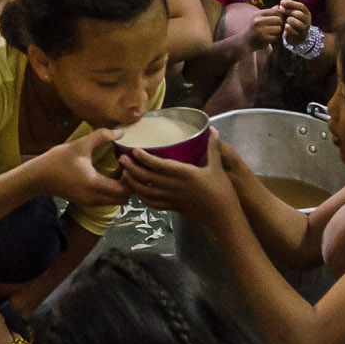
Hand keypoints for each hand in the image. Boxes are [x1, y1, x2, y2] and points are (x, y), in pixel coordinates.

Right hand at [36, 129, 130, 207]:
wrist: (38, 177)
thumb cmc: (57, 160)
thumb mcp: (80, 145)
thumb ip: (102, 136)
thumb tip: (121, 132)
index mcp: (94, 184)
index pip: (124, 190)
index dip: (130, 178)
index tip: (126, 163)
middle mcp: (94, 198)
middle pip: (123, 199)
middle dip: (128, 185)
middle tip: (125, 167)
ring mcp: (89, 202)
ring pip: (115, 201)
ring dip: (120, 189)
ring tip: (117, 171)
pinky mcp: (85, 202)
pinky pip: (106, 200)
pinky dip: (111, 191)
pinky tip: (107, 176)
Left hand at [120, 132, 239, 221]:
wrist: (222, 215)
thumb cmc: (221, 189)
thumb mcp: (217, 166)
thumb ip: (212, 147)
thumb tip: (213, 128)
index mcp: (184, 174)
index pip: (159, 165)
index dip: (145, 158)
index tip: (134, 150)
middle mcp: (174, 186)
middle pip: (147, 178)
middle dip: (132, 168)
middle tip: (121, 159)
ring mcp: (171, 198)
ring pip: (146, 192)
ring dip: (133, 182)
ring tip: (124, 173)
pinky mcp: (172, 207)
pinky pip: (152, 204)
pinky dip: (142, 197)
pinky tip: (137, 191)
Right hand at [244, 5, 286, 48]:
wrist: (247, 42)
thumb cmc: (257, 28)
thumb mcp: (261, 18)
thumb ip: (271, 12)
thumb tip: (280, 7)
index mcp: (258, 14)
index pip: (276, 11)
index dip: (281, 16)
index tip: (280, 20)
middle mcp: (258, 21)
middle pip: (279, 20)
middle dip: (281, 24)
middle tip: (278, 27)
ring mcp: (260, 30)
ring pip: (279, 29)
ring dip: (279, 32)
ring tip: (274, 33)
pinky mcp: (263, 39)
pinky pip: (276, 37)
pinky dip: (275, 38)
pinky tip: (270, 38)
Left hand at [279, 0, 312, 45]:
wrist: (295, 36)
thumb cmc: (292, 21)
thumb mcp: (291, 12)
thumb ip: (288, 5)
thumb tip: (283, 1)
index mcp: (306, 13)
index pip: (301, 6)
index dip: (291, 3)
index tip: (281, 2)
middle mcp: (307, 20)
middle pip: (299, 14)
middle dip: (288, 11)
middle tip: (281, 10)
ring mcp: (304, 29)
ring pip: (297, 23)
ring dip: (289, 20)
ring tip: (285, 20)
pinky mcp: (299, 36)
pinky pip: (293, 31)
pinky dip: (288, 28)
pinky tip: (285, 26)